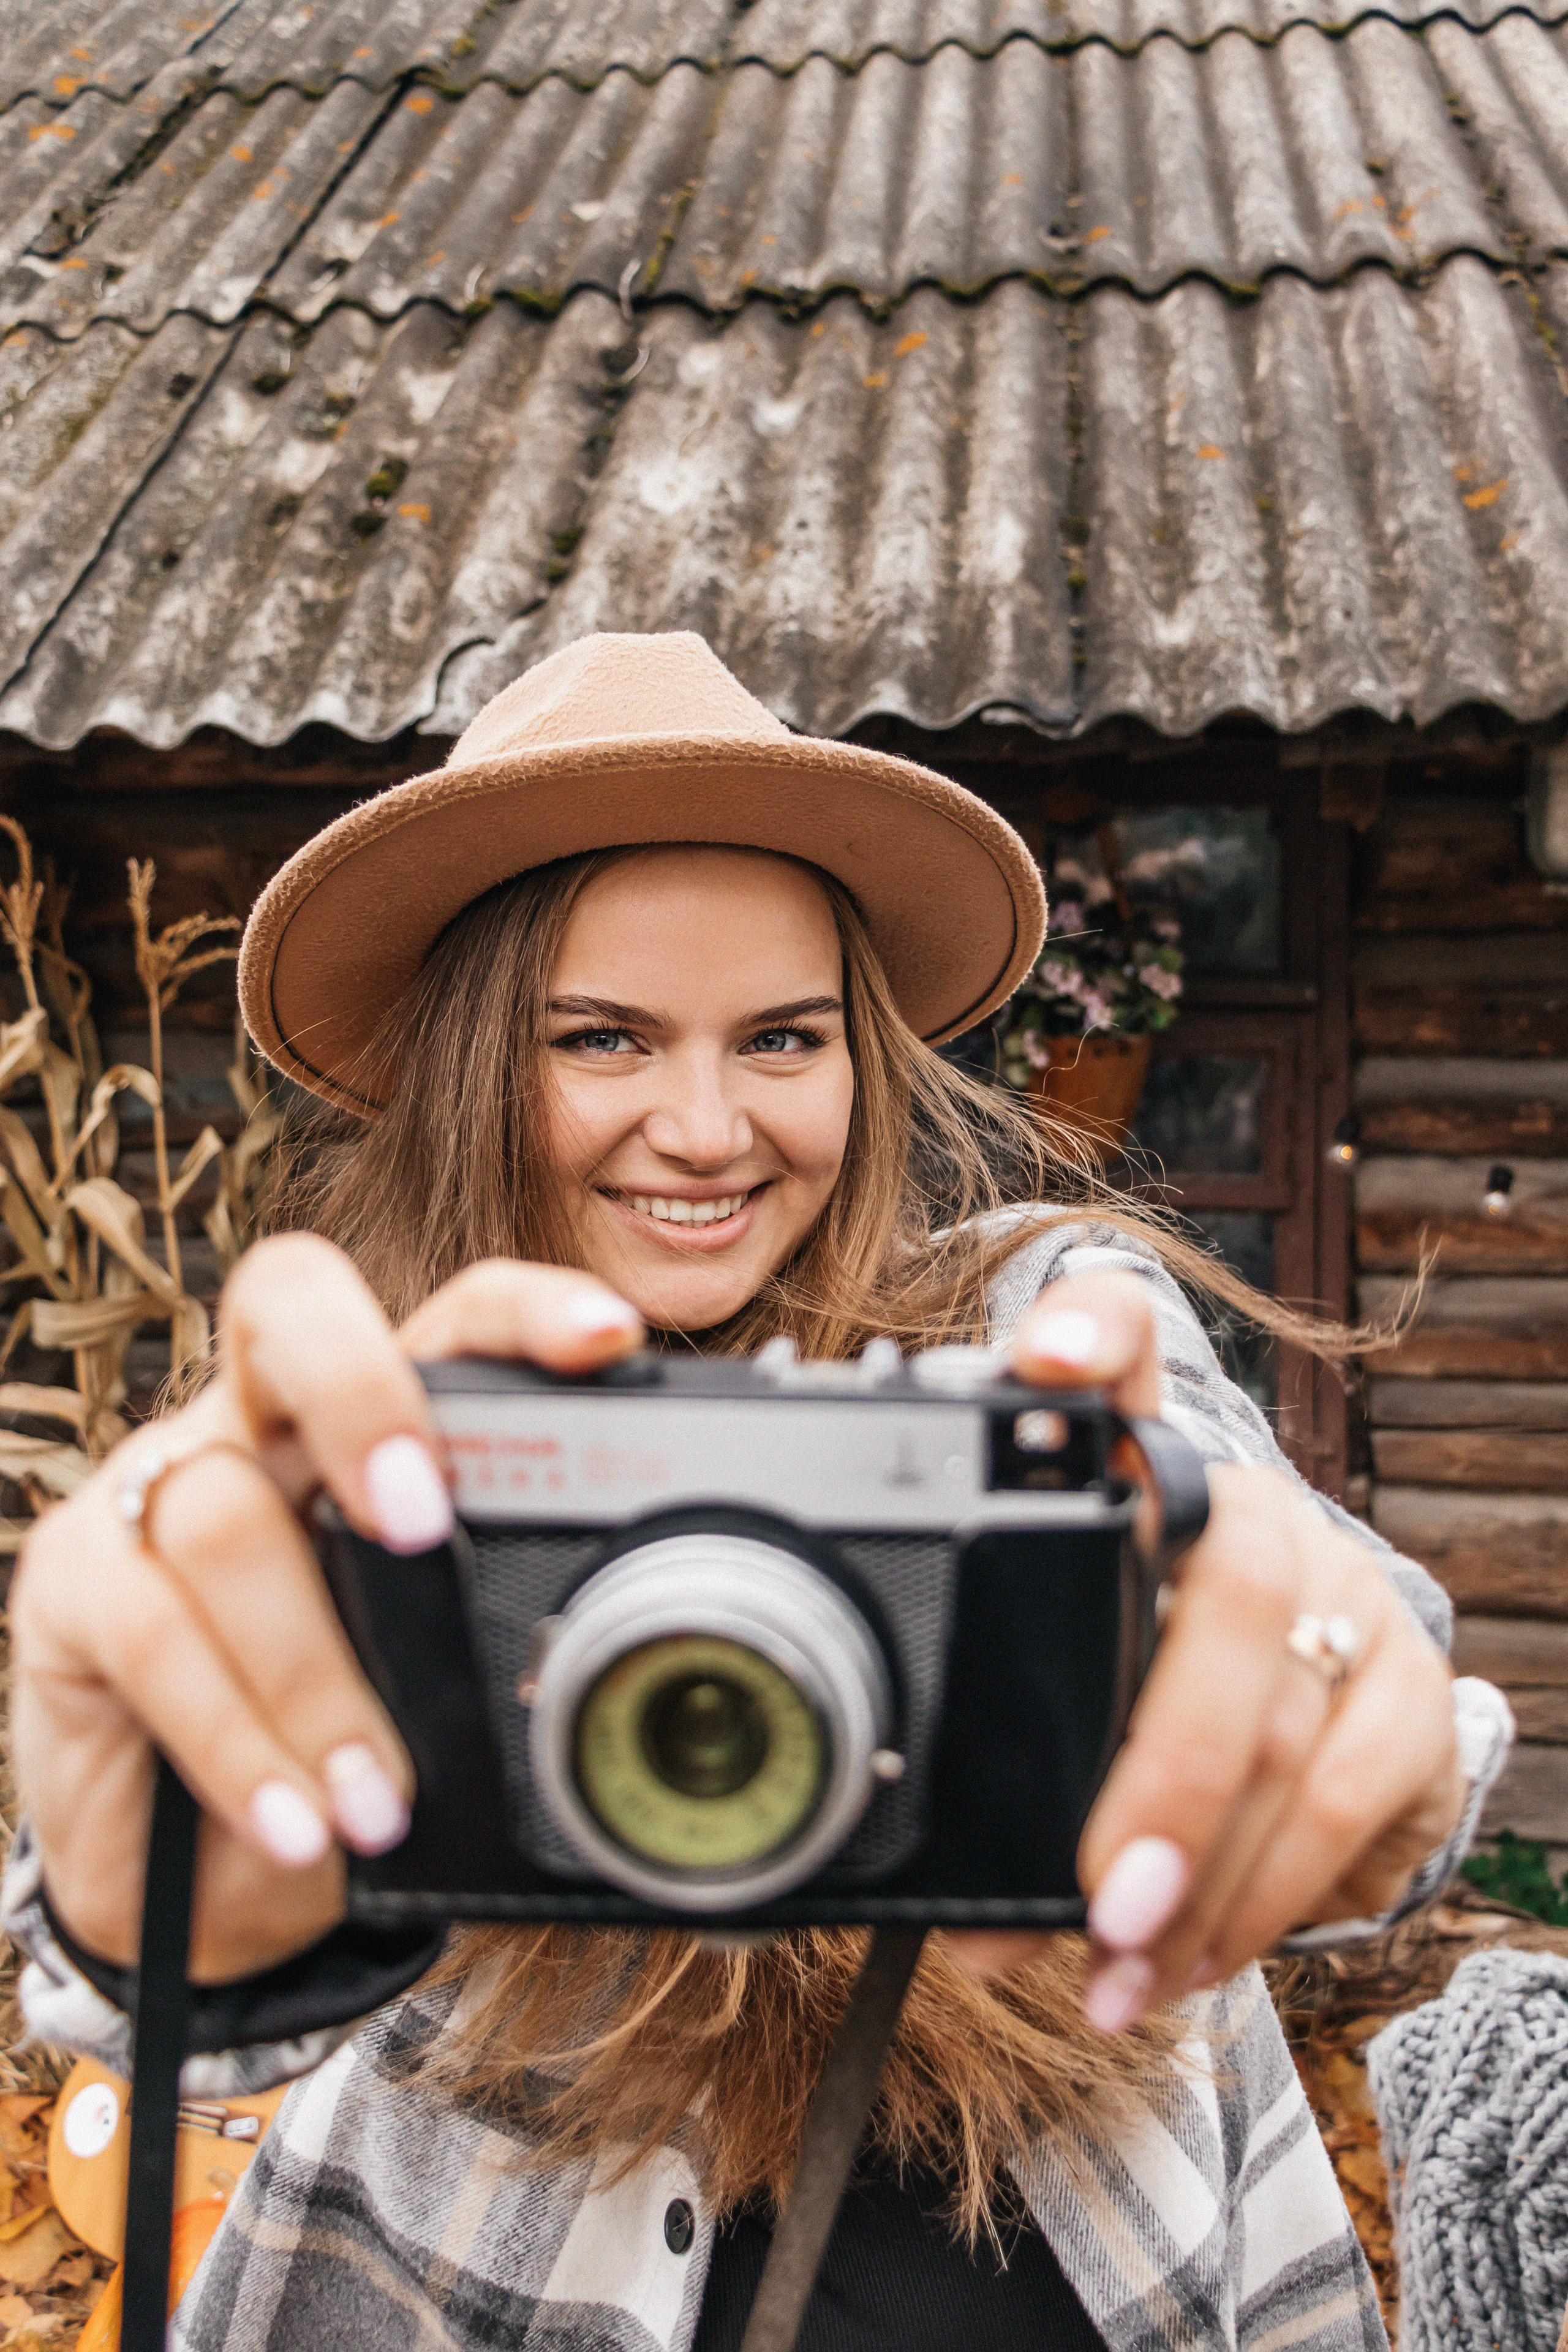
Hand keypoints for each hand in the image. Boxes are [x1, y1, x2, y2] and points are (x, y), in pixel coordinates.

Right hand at [9, 1239, 642, 1983]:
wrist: (194, 1881)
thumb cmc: (343, 1752)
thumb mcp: (440, 1697)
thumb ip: (512, 1654)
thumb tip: (654, 1685)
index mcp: (378, 1424)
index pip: (451, 1316)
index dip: (522, 1310)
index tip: (607, 1337)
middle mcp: (262, 1420)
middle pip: (292, 1305)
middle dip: (362, 1393)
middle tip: (423, 1519)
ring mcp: (156, 1487)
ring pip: (225, 1514)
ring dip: (313, 1676)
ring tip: (379, 1800)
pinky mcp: (72, 1582)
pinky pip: (151, 1631)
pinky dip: (237, 1739)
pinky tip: (295, 1822)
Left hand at [943, 1271, 1464, 2023]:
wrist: (1300, 1714)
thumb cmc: (1138, 1686)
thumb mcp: (1062, 1688)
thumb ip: (1008, 1754)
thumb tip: (957, 1903)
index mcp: (1133, 1474)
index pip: (1120, 1350)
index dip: (1094, 1335)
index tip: (1053, 1353)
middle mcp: (1247, 1507)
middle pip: (1227, 1591)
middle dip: (1161, 1767)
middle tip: (1097, 1893)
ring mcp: (1339, 1586)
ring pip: (1287, 1717)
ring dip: (1202, 1872)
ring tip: (1124, 1965)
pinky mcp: (1410, 1683)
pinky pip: (1348, 1795)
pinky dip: (1265, 1896)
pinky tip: (1199, 1956)